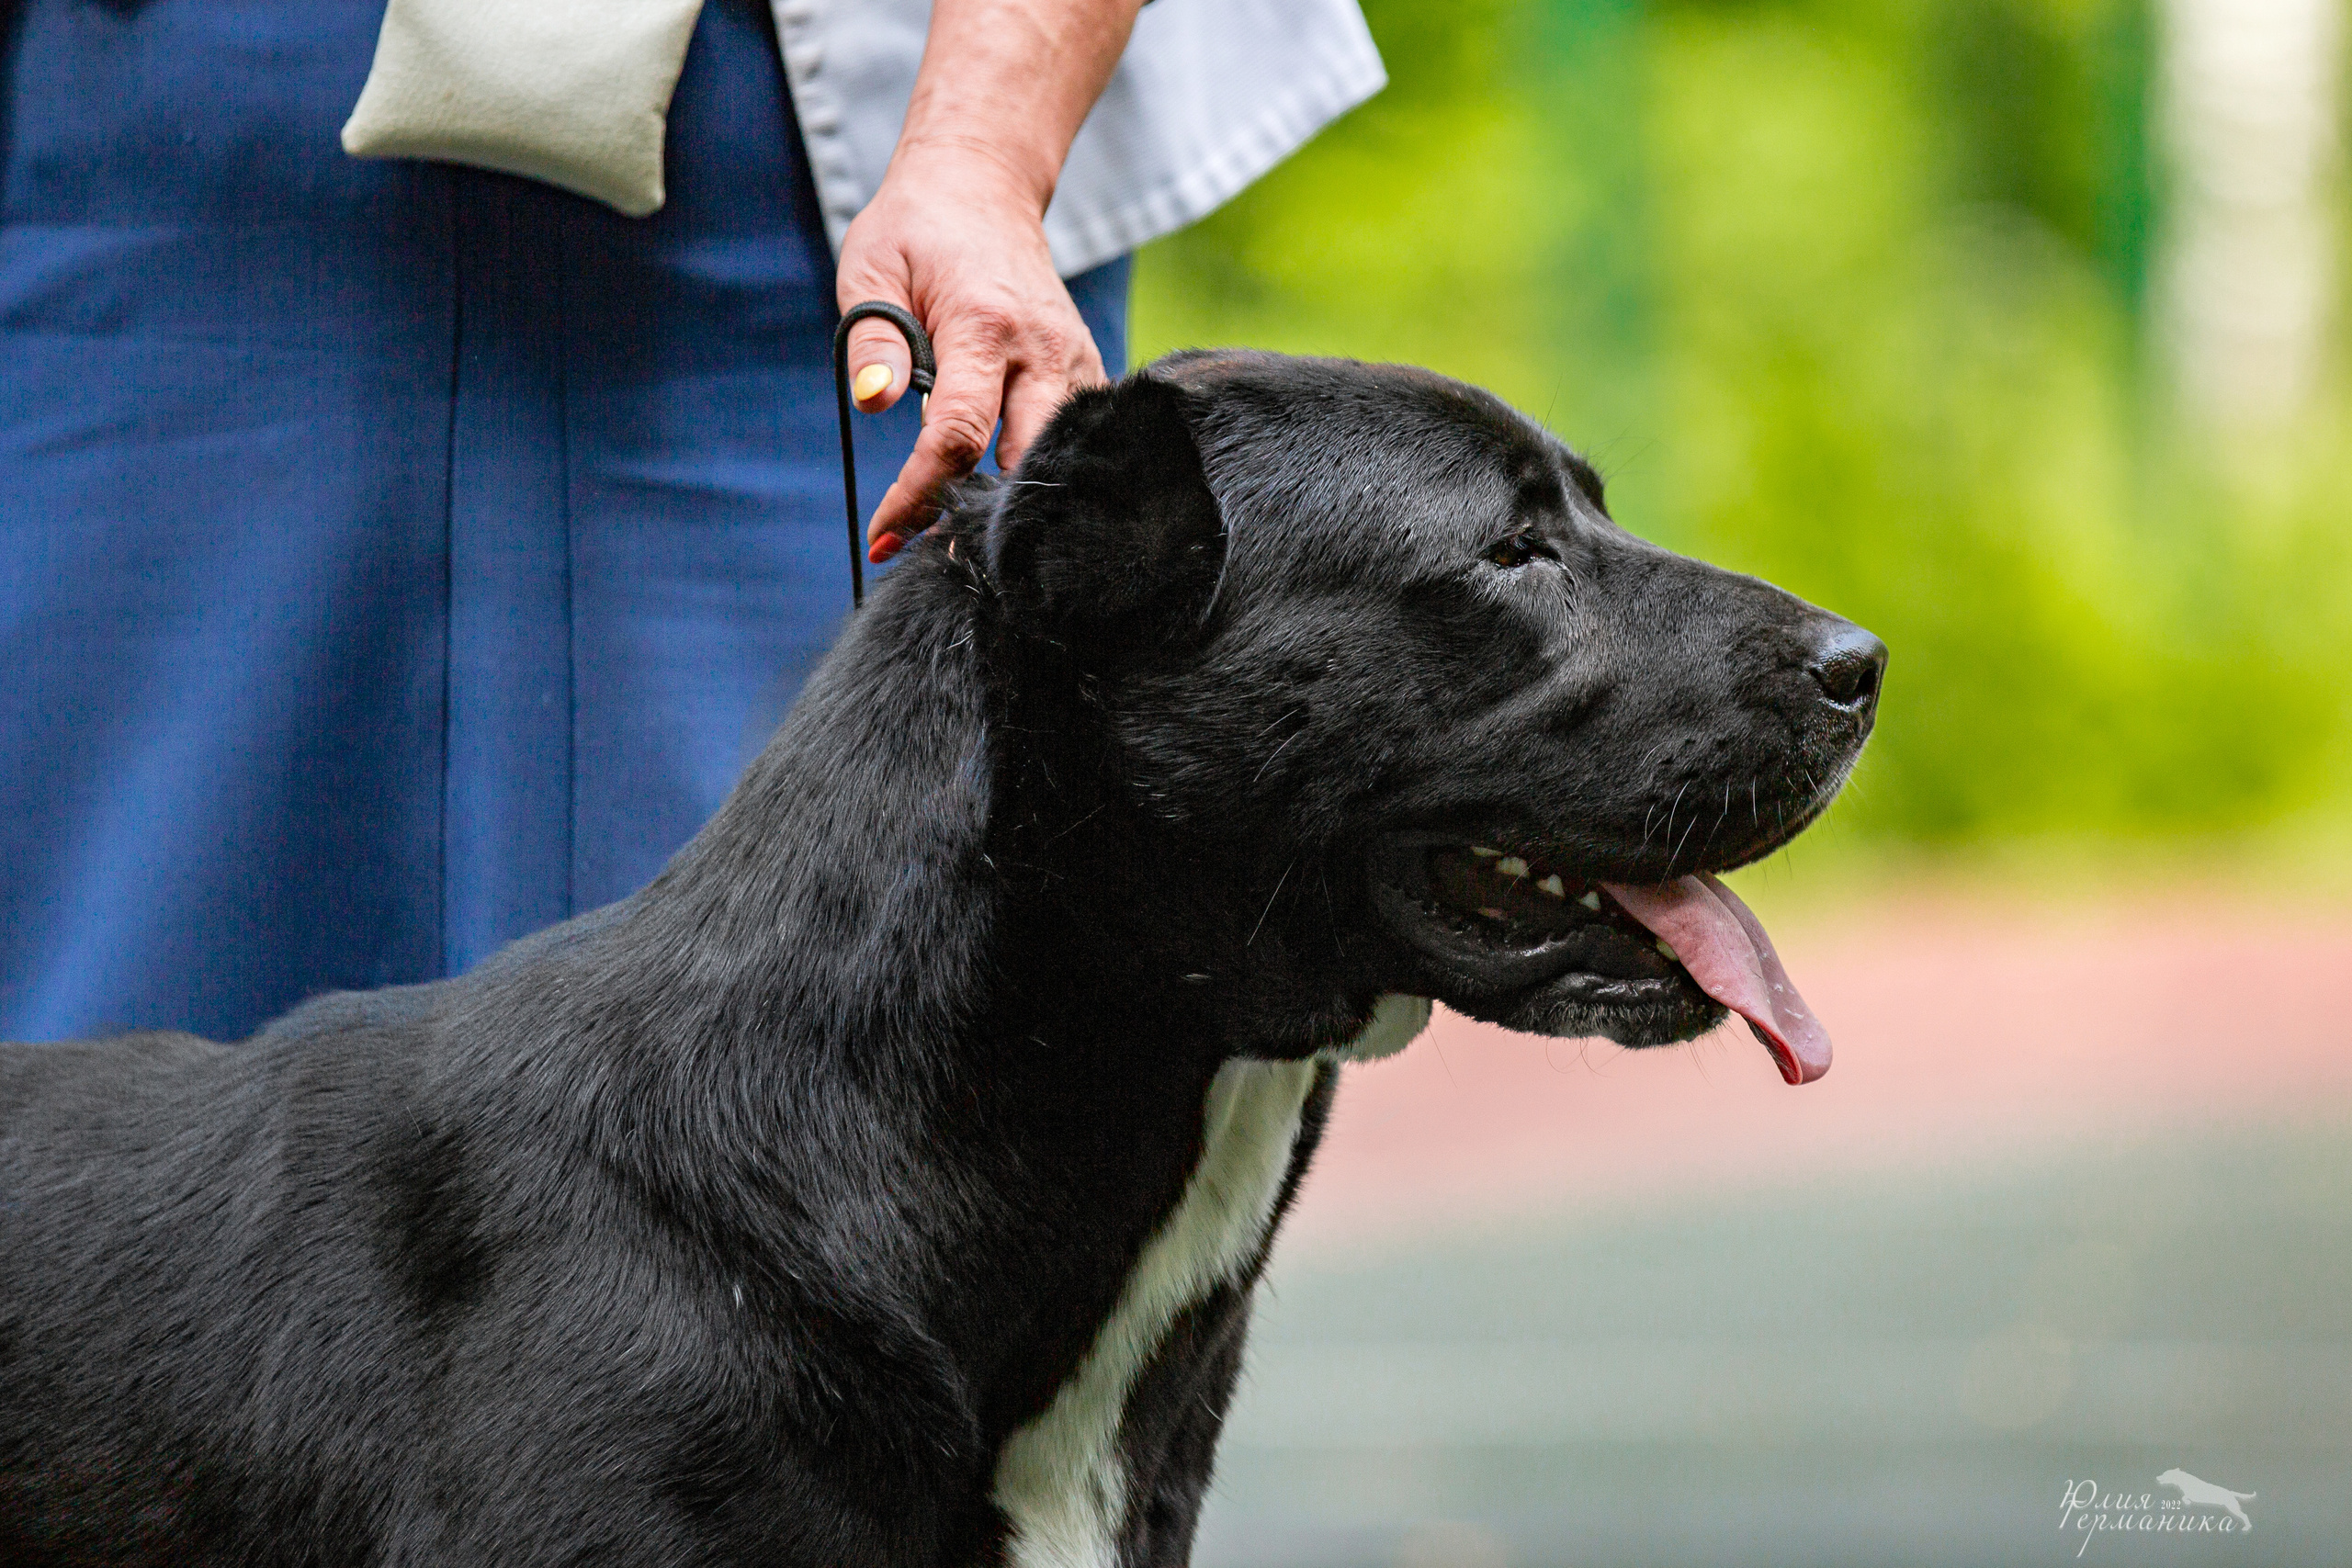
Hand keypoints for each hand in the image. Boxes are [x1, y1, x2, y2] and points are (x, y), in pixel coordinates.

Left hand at [837, 147, 1107, 561]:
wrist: (981, 187)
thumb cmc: (916, 231)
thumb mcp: (869, 270)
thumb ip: (870, 340)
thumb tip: (873, 405)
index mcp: (984, 325)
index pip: (958, 433)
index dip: (921, 493)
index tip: (885, 534)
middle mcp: (1042, 349)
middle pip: (1024, 461)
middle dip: (978, 513)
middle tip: (927, 550)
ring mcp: (1074, 361)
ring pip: (1058, 457)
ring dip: (1010, 499)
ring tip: (955, 528)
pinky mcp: (1087, 370)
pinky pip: (1072, 439)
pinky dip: (1038, 471)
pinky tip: (996, 492)